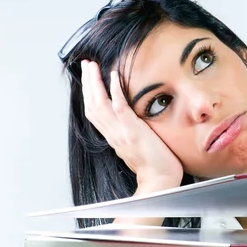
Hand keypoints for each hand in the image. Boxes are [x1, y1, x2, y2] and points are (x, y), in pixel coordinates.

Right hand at [80, 60, 183, 190]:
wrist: (161, 182)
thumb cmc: (156, 168)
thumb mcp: (139, 148)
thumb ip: (132, 134)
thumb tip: (134, 124)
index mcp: (114, 138)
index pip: (95, 113)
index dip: (89, 95)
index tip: (88, 79)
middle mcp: (113, 135)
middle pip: (92, 105)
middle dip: (87, 83)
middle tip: (85, 65)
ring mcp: (122, 133)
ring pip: (100, 104)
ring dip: (94, 83)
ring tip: (92, 66)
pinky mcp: (133, 132)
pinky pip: (119, 107)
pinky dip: (115, 90)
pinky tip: (113, 76)